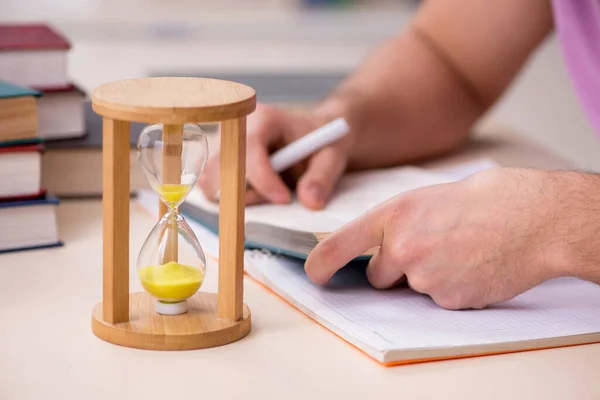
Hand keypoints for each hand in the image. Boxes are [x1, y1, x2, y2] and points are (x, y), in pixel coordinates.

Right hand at [198, 104, 353, 209]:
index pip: (249, 148)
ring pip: (212, 180)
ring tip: (271, 191)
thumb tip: (310, 202)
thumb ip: (322, 178)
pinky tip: (258, 193)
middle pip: (220, 166)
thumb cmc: (321, 143)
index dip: (263, 179)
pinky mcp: (218, 163)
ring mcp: (222, 146)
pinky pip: (211, 188)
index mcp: (264, 119)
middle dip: (244, 192)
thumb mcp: (331, 157)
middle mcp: (236, 129)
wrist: (313, 138)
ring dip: (238, 197)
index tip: (284, 198)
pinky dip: (231, 199)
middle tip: (276, 199)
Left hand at [305, 168, 569, 309]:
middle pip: (377, 276)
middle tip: (426, 249)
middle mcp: (401, 248)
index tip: (313, 275)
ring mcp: (425, 277)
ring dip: (427, 277)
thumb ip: (396, 225)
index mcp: (391, 216)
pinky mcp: (449, 300)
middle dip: (392, 270)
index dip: (319, 265)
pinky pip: (439, 300)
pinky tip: (472, 266)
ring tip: (459, 251)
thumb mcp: (425, 198)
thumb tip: (380, 250)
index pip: (336, 246)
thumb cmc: (483, 199)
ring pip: (412, 287)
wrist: (531, 217)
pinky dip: (451, 288)